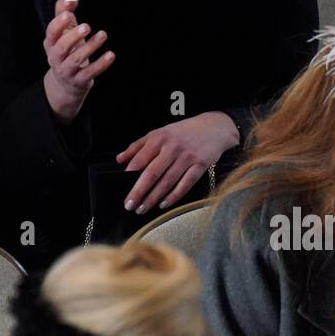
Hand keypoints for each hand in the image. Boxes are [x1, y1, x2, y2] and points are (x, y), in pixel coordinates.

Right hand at [42, 0, 115, 124]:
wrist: (66, 83)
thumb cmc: (67, 50)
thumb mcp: (64, 32)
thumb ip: (64, 13)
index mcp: (51, 43)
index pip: (51, 33)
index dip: (58, 24)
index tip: (69, 14)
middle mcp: (56, 58)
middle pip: (62, 48)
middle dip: (73, 36)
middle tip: (87, 26)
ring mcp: (67, 71)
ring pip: (76, 60)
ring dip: (90, 47)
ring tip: (103, 34)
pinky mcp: (80, 80)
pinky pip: (90, 73)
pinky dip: (101, 64)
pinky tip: (111, 54)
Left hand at [117, 112, 240, 214]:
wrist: (214, 127)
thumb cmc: (183, 132)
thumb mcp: (159, 132)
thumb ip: (138, 146)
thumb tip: (120, 159)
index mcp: (159, 138)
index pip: (141, 158)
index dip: (130, 175)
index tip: (122, 188)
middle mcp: (172, 147)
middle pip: (152, 173)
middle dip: (139, 191)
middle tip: (129, 205)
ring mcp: (187, 157)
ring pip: (167, 181)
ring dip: (153, 197)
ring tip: (142, 208)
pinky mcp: (200, 165)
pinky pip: (185, 184)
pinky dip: (174, 196)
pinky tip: (163, 204)